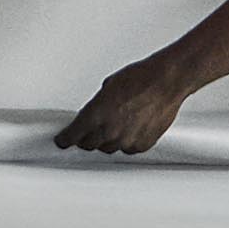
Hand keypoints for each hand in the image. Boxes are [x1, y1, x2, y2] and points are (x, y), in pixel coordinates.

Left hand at [54, 54, 191, 156]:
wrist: (166, 82)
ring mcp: (126, 140)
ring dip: (108, 140)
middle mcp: (109, 131)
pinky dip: (127, 141)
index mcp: (95, 114)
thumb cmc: (140, 78)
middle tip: (90, 130)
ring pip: (109, 148)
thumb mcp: (109, 86)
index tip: (62, 140)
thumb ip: (98, 105)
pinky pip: (128, 149)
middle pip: (89, 145)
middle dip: (87, 138)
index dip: (65, 139)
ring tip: (117, 123)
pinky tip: (131, 128)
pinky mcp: (142, 145)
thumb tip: (95, 112)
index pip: (72, 135)